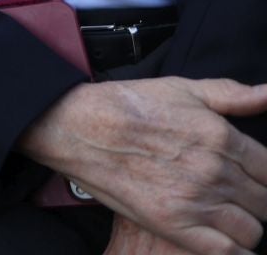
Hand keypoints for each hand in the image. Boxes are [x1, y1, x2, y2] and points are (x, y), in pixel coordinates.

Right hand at [18, 78, 266, 254]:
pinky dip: (236, 251)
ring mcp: (196, 201)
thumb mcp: (182, 88)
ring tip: (227, 217)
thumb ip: (233, 94)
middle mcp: (215, 171)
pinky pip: (228, 252)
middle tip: (237, 195)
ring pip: (252, 229)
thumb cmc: (128, 105)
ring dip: (246, 225)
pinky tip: (227, 242)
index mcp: (221, 137)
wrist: (79, 126)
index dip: (264, 176)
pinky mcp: (174, 225)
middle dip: (256, 200)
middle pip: (265, 201)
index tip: (253, 178)